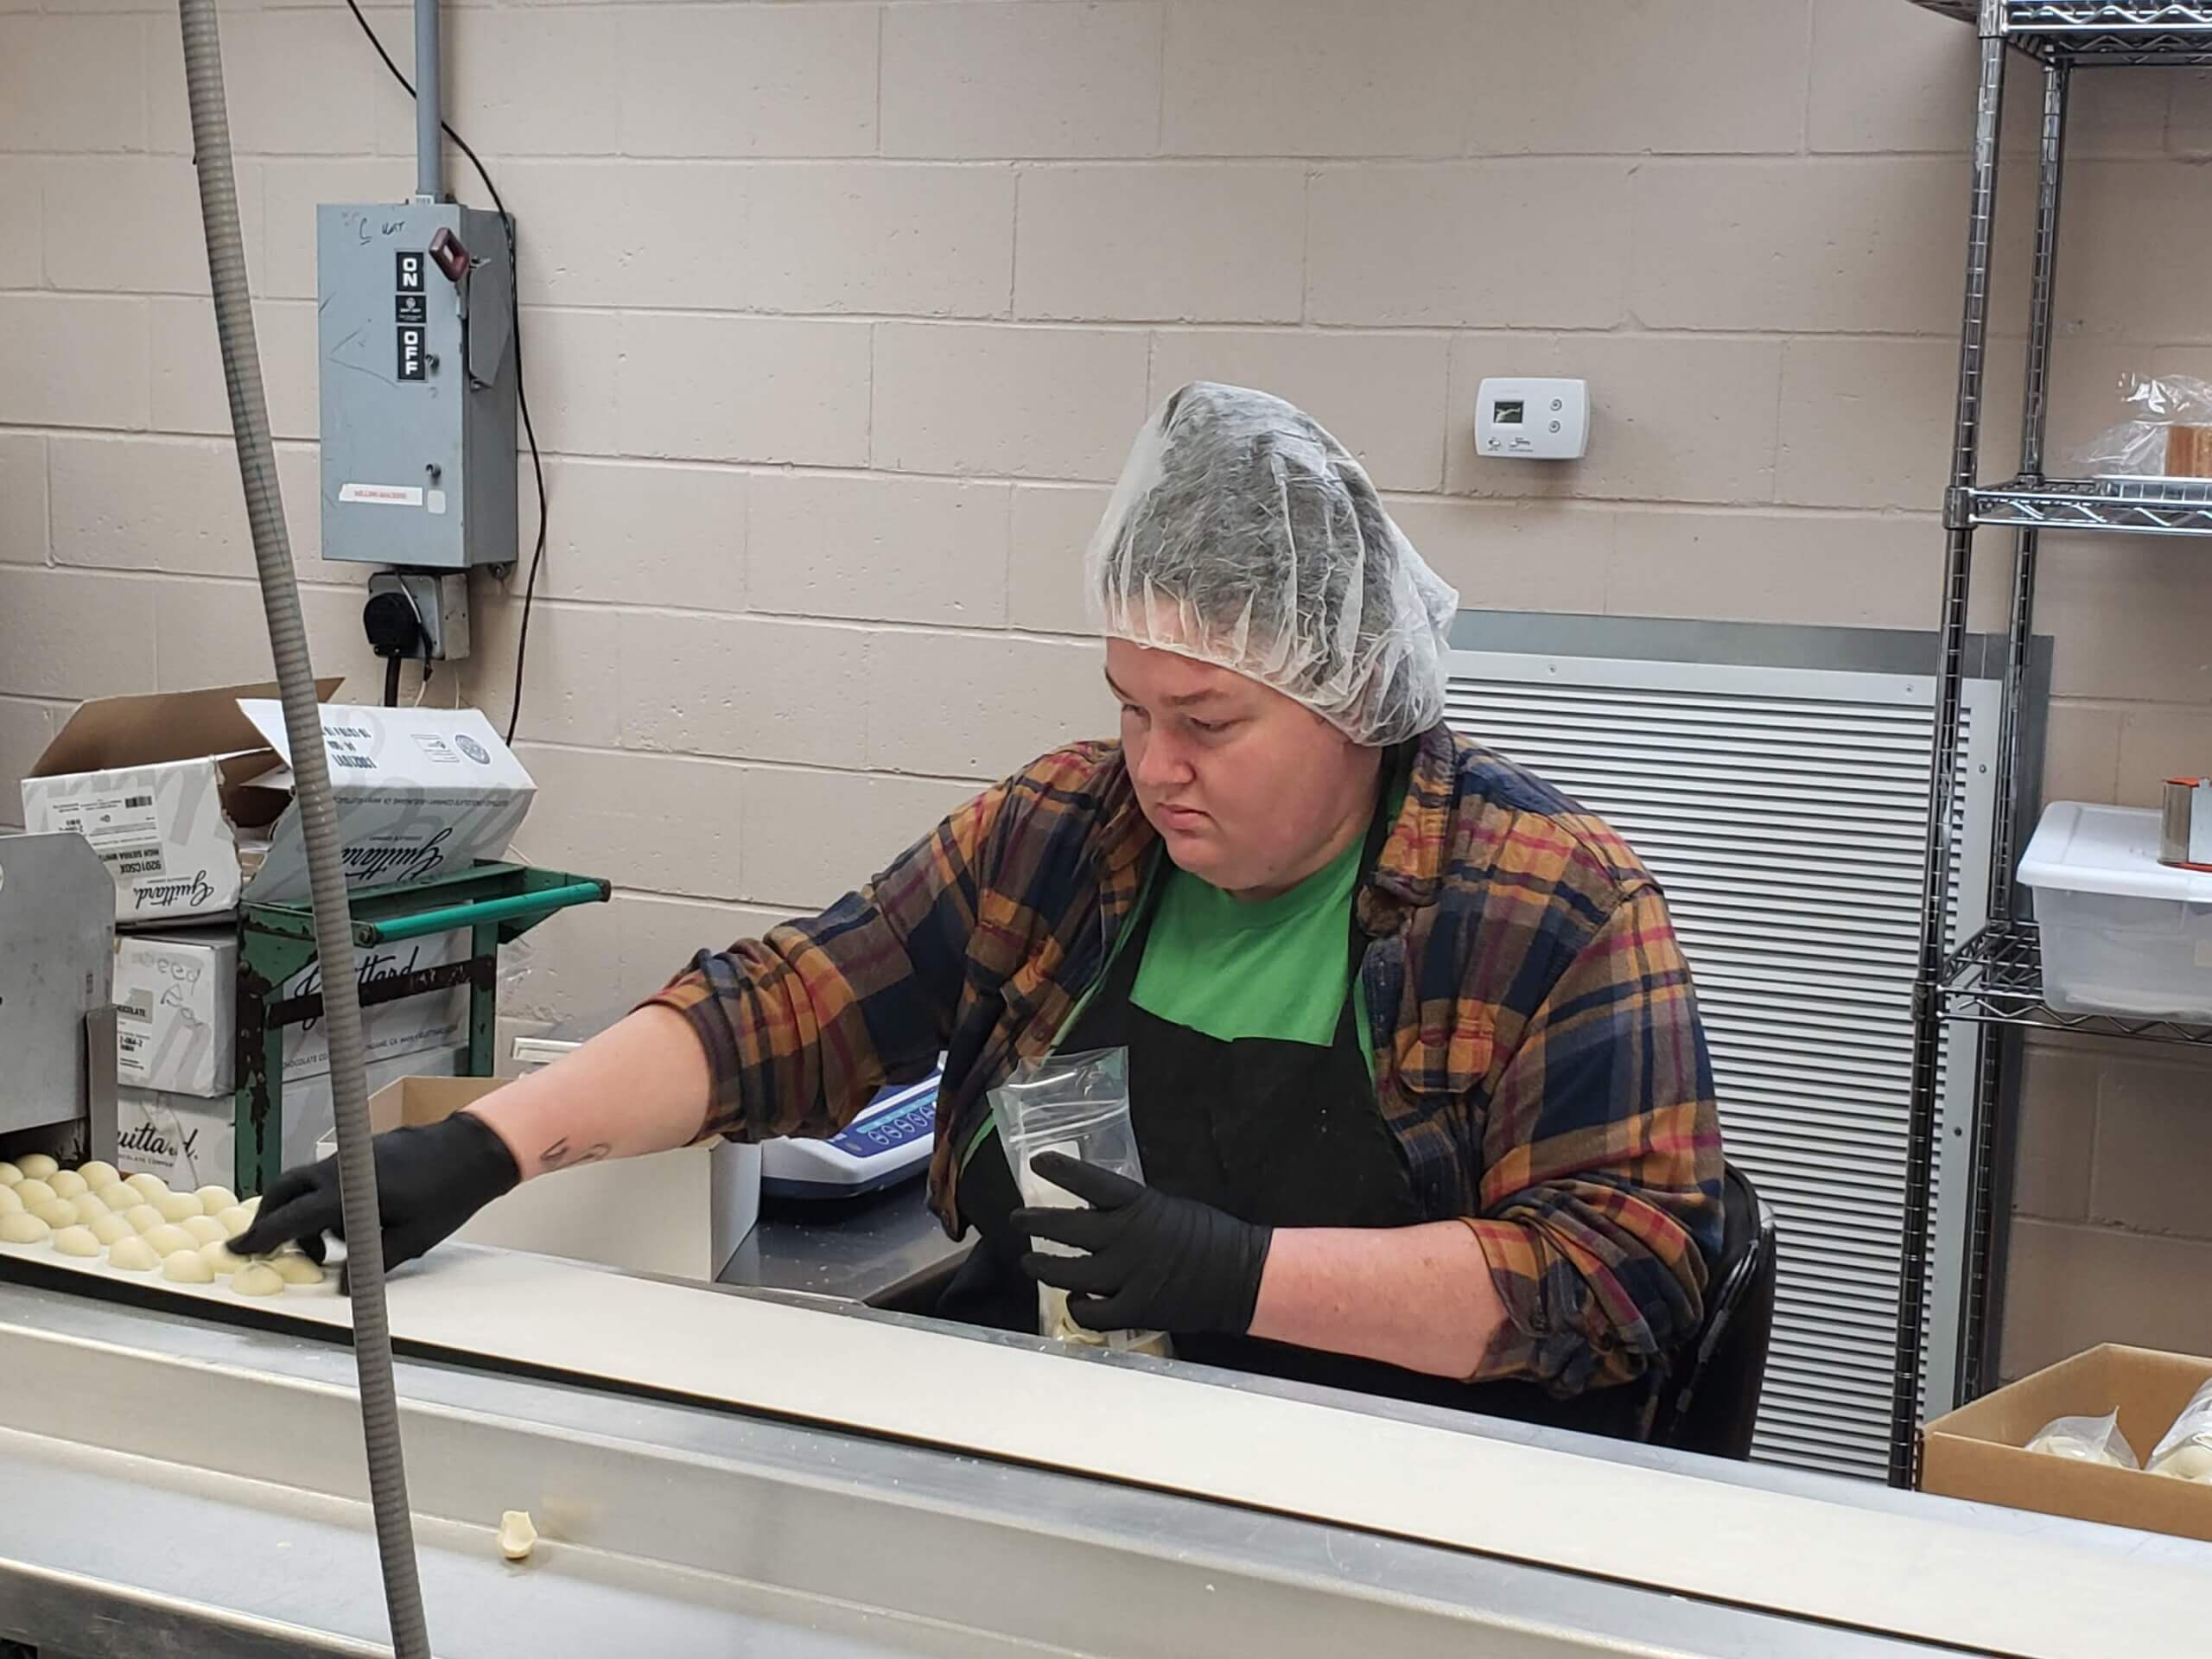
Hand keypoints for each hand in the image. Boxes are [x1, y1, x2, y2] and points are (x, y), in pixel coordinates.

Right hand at [229, 1112, 520, 1289]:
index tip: (236, 1250)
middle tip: (269, 1247)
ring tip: (322, 1248)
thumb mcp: (411, 1239)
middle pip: (285, 1190)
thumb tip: (344, 1287)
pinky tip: (348, 1223)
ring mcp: (350, 1157)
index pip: (291, 1218)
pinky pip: (328, 1176)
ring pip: (305, 1182)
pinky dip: (323, 1198)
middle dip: (270, 1218)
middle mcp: (340, 1170)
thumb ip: (373, 1263)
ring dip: (300, 1211)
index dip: (262, 1237)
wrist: (473, 1150)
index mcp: (346, 1192)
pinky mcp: (363, 1152)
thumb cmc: (446, 1195)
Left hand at [1013, 1152, 1271, 1335]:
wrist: (1239, 1276)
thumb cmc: (1207, 1236)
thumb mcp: (1166, 1208)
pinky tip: (1074, 1299)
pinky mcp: (1135, 1309)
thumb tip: (1092, 1213)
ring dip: (1044, 1267)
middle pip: (1066, 1229)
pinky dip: (1077, 1307)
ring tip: (1031, 1263)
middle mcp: (1127, 1238)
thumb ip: (1129, 1211)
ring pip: (1069, 1273)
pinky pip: (1091, 1313)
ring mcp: (1128, 1276)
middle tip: (1018, 1219)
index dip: (1061, 1171)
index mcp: (1139, 1205)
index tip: (1037, 1162)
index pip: (1090, 1182)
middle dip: (1035, 1223)